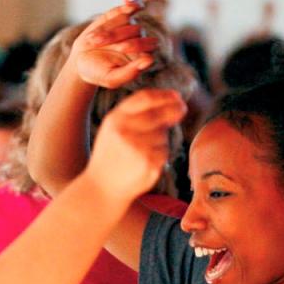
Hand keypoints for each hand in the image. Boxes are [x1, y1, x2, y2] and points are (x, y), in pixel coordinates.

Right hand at [73, 1, 160, 88]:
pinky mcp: (121, 15)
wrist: (80, 61)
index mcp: (141, 56)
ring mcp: (130, 27)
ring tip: (93, 41)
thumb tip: (150, 60)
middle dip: (115, 36)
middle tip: (97, 43)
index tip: (121, 48)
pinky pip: (131, 7)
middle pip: (136, 31)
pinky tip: (128, 2)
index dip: (136, 45)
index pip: (149, 46)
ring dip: (107, 30)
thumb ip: (129, 74)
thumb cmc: (97, 73)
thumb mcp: (111, 79)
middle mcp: (139, 40)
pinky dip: (132, 3)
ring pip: (126, 20)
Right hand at [84, 88, 185, 202]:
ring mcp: (137, 147)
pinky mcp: (149, 163)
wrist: (102, 187)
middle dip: (174, 110)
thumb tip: (174, 101)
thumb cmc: (111, 155)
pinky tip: (145, 162)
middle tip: (182, 110)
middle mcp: (125, 131)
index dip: (164, 95)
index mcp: (115, 119)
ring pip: (163, 134)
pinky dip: (160, 155)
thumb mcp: (113, 128)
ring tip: (142, 151)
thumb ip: (136, 112)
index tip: (177, 97)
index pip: (145, 97)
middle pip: (159, 114)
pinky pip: (165, 151)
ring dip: (160, 139)